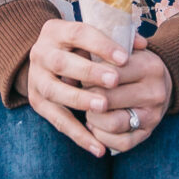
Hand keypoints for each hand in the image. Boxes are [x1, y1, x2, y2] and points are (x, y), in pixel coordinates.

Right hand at [24, 18, 129, 155]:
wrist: (43, 60)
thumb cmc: (77, 47)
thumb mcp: (91, 37)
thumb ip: (116, 39)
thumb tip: (142, 44)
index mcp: (57, 31)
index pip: (78, 33)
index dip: (101, 45)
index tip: (124, 57)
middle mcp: (41, 53)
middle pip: (62, 62)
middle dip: (89, 72)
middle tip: (115, 81)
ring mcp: (36, 79)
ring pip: (54, 91)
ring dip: (80, 100)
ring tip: (103, 107)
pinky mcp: (37, 102)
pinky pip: (57, 120)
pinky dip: (78, 134)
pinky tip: (98, 147)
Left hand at [84, 51, 172, 154]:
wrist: (162, 82)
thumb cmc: (133, 63)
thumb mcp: (123, 51)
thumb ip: (99, 53)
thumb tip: (71, 70)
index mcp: (149, 66)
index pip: (110, 73)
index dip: (89, 75)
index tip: (80, 74)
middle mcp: (155, 92)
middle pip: (108, 99)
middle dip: (88, 98)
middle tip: (81, 94)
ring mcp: (153, 115)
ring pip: (112, 123)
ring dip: (93, 119)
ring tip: (89, 111)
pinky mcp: (148, 133)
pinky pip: (121, 143)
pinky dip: (103, 137)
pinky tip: (96, 126)